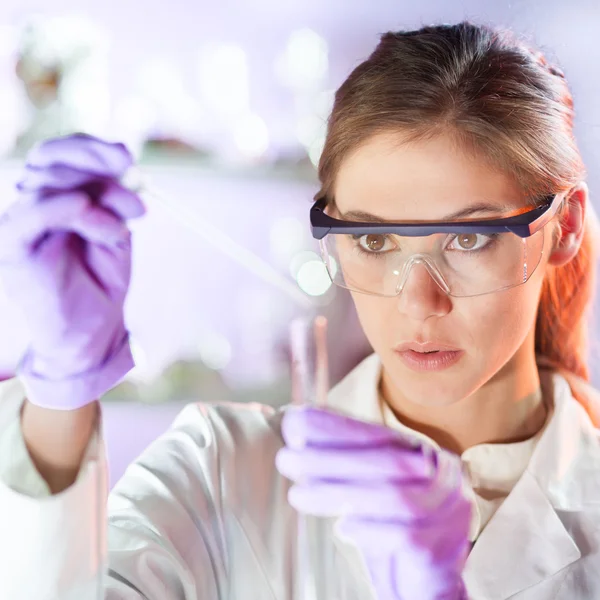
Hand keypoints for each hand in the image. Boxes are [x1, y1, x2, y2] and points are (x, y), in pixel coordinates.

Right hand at [0, 134, 144, 409]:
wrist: (90, 331)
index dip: (91, 147)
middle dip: (95, 161)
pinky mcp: (14, 245)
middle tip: (131, 175)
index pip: (61, 155)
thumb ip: (115, 202)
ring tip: (120, 231)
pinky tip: (90, 211)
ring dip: (96, 197)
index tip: (128, 156)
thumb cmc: (100, 283)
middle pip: (51, 159)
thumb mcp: (116, 233)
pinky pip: (35, 213)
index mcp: (55, 198)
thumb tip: (128, 171)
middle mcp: (33, 205)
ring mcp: (20, 223)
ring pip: (47, 182)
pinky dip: (66, 206)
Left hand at [276, 406, 470, 599]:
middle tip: (287, 460)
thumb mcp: (368, 490)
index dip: (337, 427)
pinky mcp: (441, 549)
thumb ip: (345, 463)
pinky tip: (343, 529)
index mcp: (421, 454)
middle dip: (330, 458)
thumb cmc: (391, 530)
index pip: (379, 434)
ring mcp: (448, 512)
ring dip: (339, 493)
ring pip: (394, 496)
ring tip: (298, 496)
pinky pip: (405, 535)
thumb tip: (296, 432)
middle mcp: (442, 478)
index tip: (296, 423)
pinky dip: (369, 530)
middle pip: (387, 462)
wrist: (426, 585)